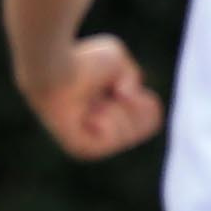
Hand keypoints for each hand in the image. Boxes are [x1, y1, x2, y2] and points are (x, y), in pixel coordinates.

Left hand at [24, 35, 162, 160]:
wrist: (58, 67)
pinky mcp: (81, 149)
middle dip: (133, 108)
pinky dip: (107, 120)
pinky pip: (114, 140)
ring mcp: (92, 145)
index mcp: (111, 115)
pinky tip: (87, 113)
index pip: (151, 121)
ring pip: (131, 135)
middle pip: (147, 129)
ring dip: (117, 112)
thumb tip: (126, 98)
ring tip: (93, 103)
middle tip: (109, 95)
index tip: (124, 89)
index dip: (147, 103)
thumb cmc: (83, 60)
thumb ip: (132, 77)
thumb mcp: (120, 61)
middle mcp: (102, 133)